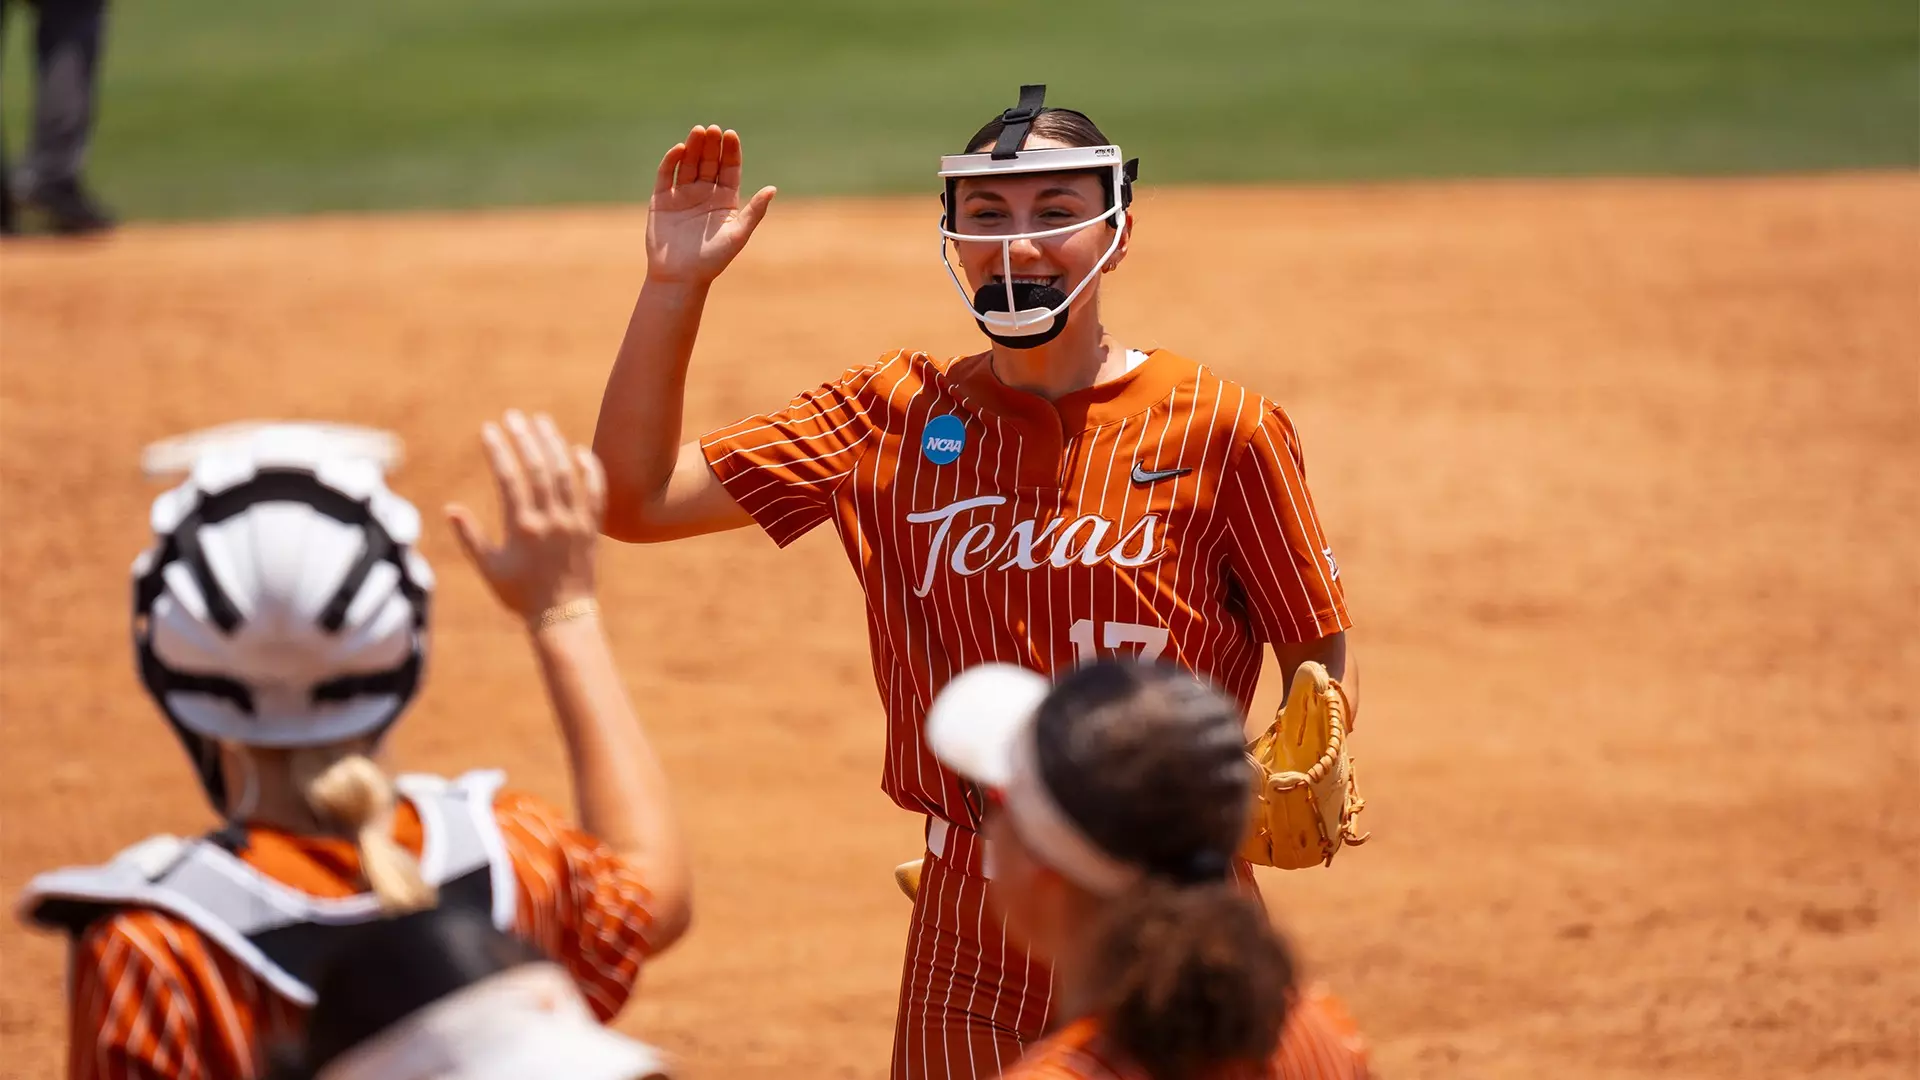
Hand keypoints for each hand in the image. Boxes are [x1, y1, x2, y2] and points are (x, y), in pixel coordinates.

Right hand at [446, 410, 607, 624]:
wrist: (562, 615)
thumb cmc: (519, 594)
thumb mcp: (489, 568)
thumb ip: (470, 537)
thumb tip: (450, 508)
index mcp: (522, 528)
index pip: (509, 478)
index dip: (498, 451)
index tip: (488, 429)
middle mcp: (551, 520)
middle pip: (538, 468)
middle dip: (524, 438)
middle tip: (513, 416)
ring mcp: (574, 522)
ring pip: (566, 473)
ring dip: (553, 444)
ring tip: (541, 421)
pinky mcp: (592, 527)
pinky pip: (595, 492)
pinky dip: (589, 469)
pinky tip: (578, 449)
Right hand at [645, 125, 777, 284]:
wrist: (680, 277)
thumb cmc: (713, 260)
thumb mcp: (738, 235)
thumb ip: (755, 211)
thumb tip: (772, 189)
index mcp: (725, 199)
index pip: (729, 168)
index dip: (730, 151)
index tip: (731, 135)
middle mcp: (704, 193)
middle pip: (709, 162)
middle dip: (711, 145)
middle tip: (713, 129)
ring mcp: (682, 194)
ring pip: (689, 164)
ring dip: (693, 147)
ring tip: (698, 131)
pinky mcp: (662, 199)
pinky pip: (667, 175)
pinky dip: (672, 161)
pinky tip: (680, 149)